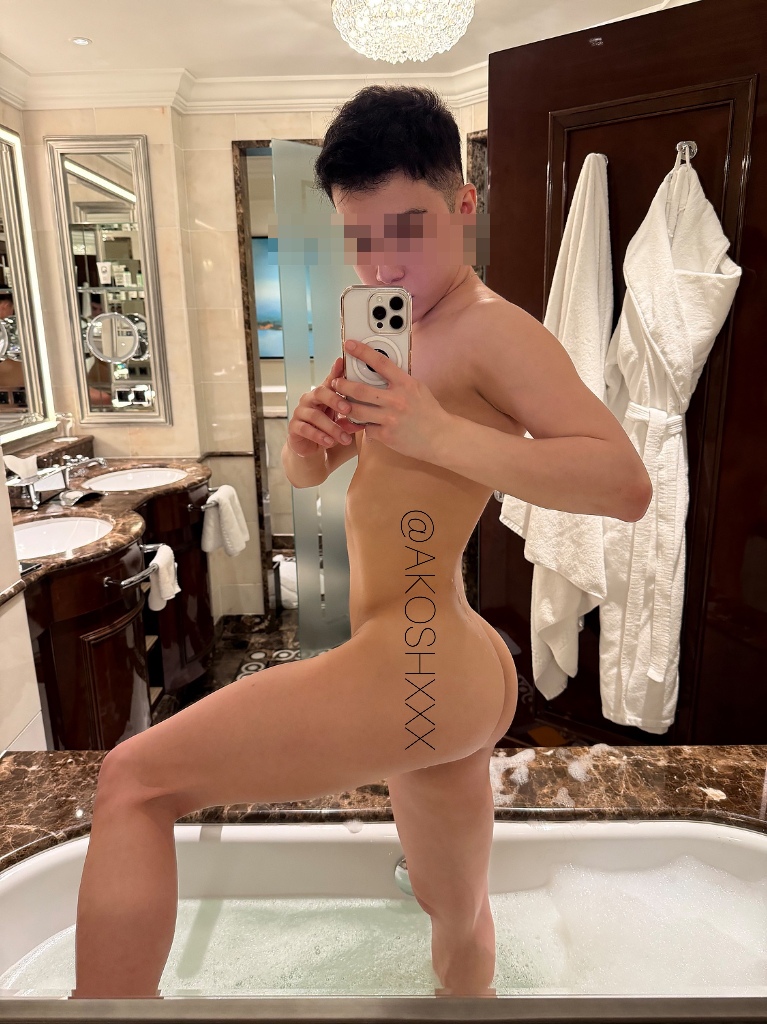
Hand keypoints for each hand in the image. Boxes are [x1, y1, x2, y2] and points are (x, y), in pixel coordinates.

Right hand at [286, 355, 365, 457]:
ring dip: (332, 427)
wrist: (311, 449)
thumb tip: (365, 419)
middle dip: (335, 400)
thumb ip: (352, 418)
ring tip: (345, 438)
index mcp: (324, 395)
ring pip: (315, 415)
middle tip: (348, 409)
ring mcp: (300, 412)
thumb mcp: (342, 422)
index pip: (330, 380)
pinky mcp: (294, 427)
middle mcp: (310, 399)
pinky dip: (319, 436)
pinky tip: (330, 442)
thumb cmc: (328, 431)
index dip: (336, 371)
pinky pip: (305, 429)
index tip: (342, 362)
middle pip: (320, 392)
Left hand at [333, 339, 448, 461]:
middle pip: (360, 389)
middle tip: (336, 382)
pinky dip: (362, 425)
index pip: (380, 363)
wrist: (440, 437)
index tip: (350, 345)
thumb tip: (381, 369)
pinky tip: (361, 423)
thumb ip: (399, 380)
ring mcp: (391, 418)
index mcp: (405, 384)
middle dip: (343, 384)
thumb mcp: (417, 389)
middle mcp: (397, 399)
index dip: (362, 352)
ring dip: (345, 405)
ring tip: (341, 402)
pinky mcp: (387, 435)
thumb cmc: (428, 412)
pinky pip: (366, 428)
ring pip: (357, 410)